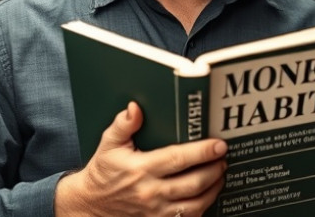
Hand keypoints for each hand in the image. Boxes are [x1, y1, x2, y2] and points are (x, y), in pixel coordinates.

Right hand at [56, 101, 227, 215]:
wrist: (91, 205)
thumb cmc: (103, 172)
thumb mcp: (108, 144)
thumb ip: (123, 125)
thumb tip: (135, 107)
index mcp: (141, 169)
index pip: (178, 159)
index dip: (202, 152)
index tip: (219, 145)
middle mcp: (151, 192)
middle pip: (194, 183)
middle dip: (214, 169)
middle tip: (224, 157)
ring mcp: (157, 212)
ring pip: (196, 204)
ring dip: (214, 188)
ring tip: (220, 173)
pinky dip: (203, 207)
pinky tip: (208, 194)